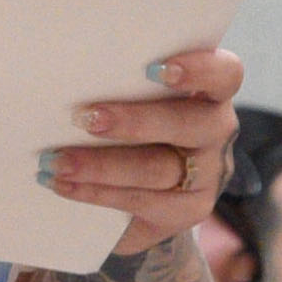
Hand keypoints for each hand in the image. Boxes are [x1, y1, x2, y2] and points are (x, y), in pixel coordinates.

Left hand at [47, 45, 248, 254]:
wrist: (139, 189)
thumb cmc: (130, 124)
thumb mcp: (133, 97)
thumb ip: (122, 84)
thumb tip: (64, 75)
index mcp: (210, 94)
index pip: (224, 75)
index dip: (200, 70)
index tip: (157, 69)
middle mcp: (216, 133)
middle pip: (190, 125)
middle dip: (134, 122)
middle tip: (85, 118)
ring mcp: (206, 176)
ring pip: (160, 170)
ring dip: (102, 165)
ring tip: (58, 162)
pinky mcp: (187, 212)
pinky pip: (143, 203)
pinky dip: (97, 193)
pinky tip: (63, 185)